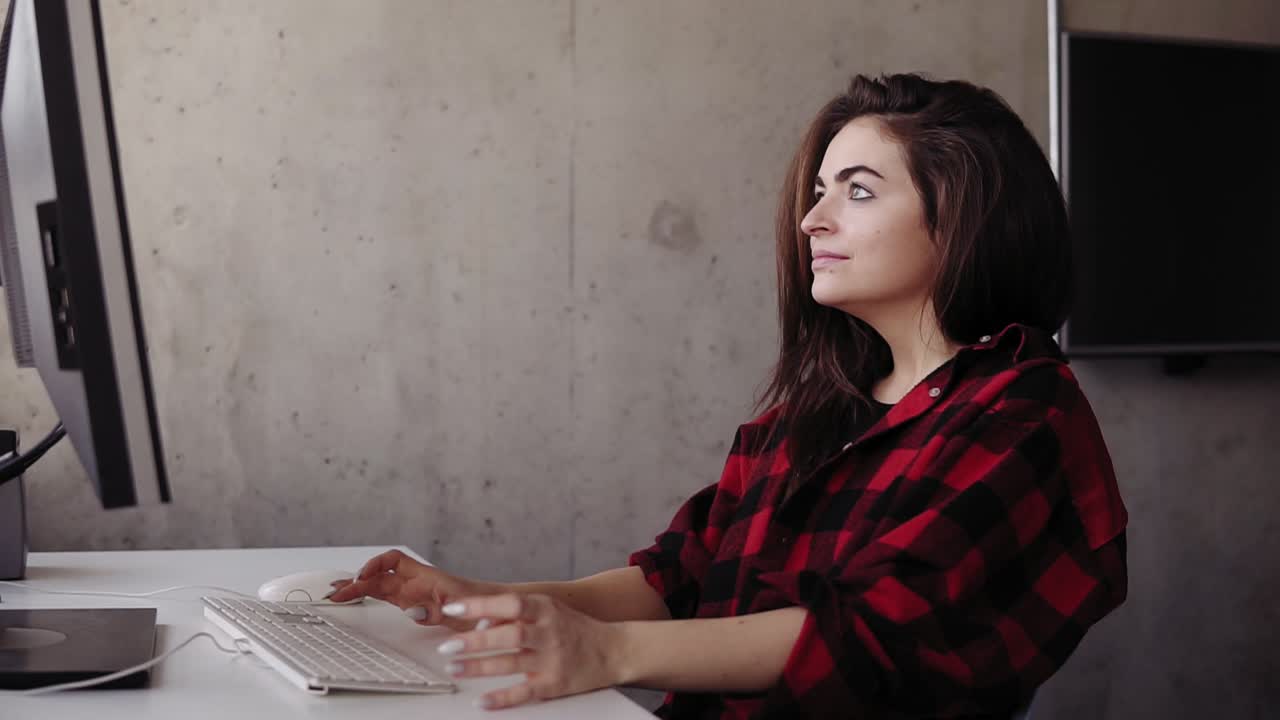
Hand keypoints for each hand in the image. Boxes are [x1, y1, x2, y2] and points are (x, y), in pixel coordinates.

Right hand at [327, 549, 497, 631]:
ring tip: (335, 594)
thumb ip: (441, 609)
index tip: (361, 577)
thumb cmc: (486, 604)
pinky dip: (369, 597)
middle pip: (380, 576)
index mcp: (427, 577)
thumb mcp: (465, 607)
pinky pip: (387, 597)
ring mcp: (415, 592)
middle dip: (356, 581)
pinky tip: (355, 601)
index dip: (375, 566)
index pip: (394, 561)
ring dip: (358, 589)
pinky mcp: (415, 604)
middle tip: (334, 592)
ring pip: (379, 586)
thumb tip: (415, 611)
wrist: (500, 609)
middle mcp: (417, 582)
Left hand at [435, 593, 625, 710]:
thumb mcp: (549, 609)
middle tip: (447, 646)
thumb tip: (479, 622)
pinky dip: (502, 698)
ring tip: (455, 668)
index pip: (509, 603)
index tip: (453, 609)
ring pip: (512, 662)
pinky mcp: (555, 683)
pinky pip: (525, 692)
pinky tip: (482, 701)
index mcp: (545, 609)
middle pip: (508, 635)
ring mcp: (553, 659)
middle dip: (474, 641)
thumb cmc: (574, 628)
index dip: (480, 606)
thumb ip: (516, 612)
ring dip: (479, 666)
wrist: (613, 650)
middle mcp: (549, 632)